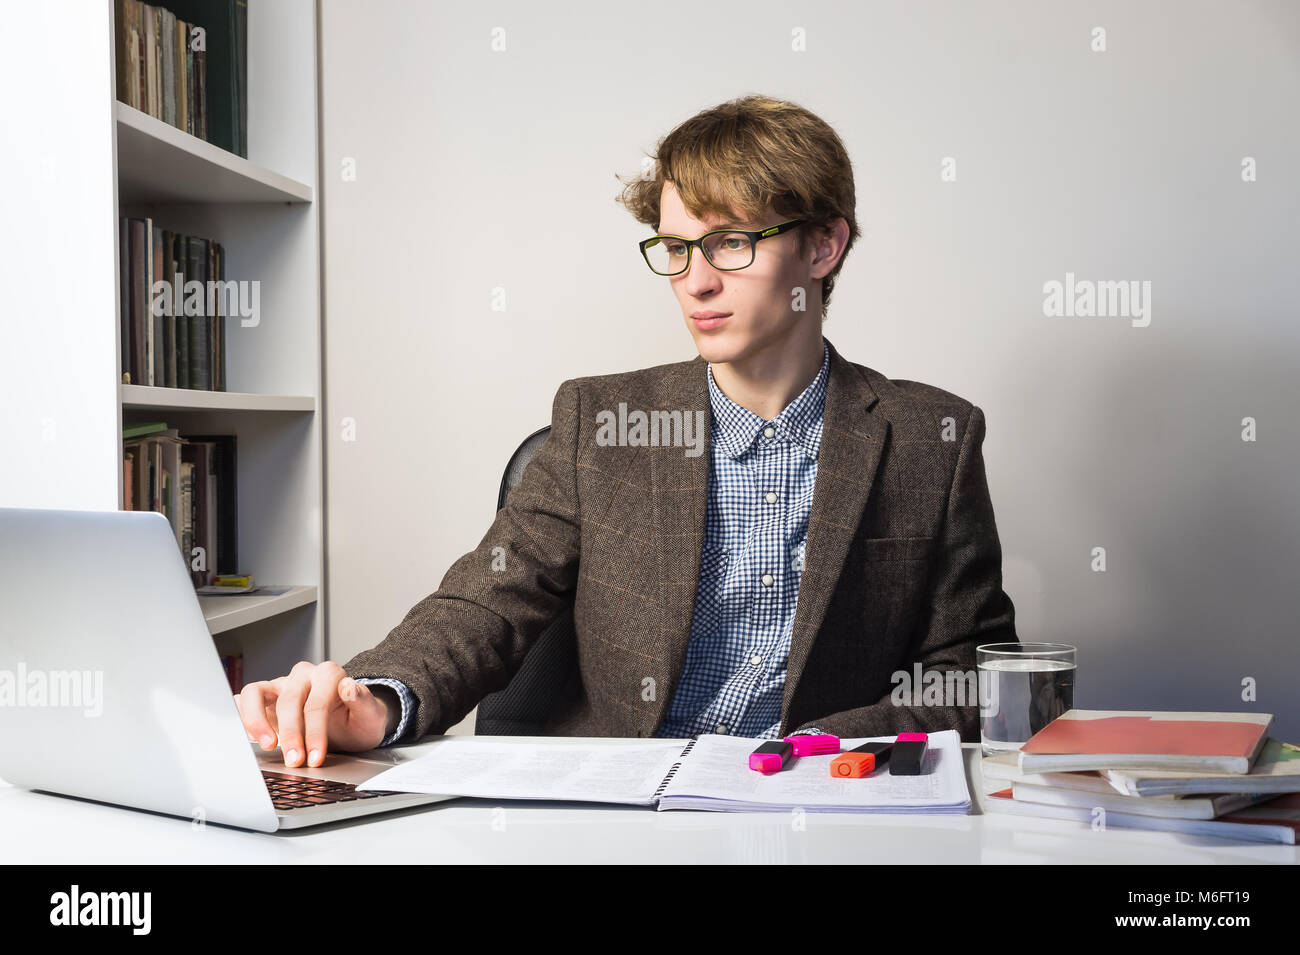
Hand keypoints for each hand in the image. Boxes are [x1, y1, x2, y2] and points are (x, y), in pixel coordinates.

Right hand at [233, 661, 396, 766]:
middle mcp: (303, 676)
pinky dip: (240, 716)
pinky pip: (243, 700)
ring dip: (257, 721)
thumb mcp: (371, 717)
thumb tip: (349, 687)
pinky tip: (247, 737)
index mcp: (329, 674)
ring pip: (256, 692)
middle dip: (290, 735)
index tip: (315, 757)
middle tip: (294, 761)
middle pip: (288, 701)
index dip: (315, 732)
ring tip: (266, 746)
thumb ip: (363, 701)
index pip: (316, 702)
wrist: (350, 726)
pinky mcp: (263, 698)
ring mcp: (280, 685)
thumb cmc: (358, 722)